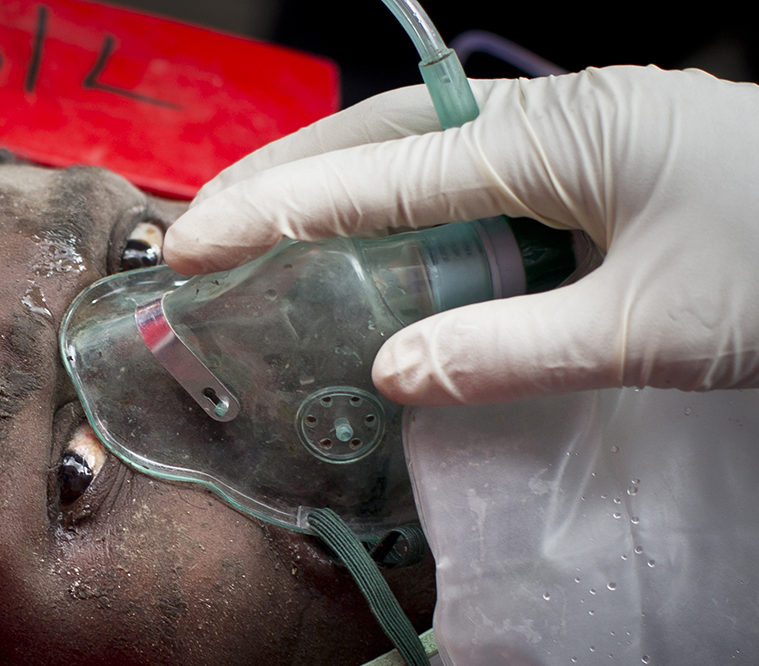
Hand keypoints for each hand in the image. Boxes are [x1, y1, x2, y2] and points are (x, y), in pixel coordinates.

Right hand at [163, 66, 758, 404]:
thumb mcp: (651, 327)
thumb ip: (512, 348)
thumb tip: (388, 376)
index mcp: (559, 134)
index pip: (380, 175)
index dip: (276, 212)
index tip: (191, 244)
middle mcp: (557, 112)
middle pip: (384, 130)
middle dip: (285, 173)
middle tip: (205, 219)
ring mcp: (580, 129)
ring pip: (425, 145)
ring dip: (339, 181)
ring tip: (264, 224)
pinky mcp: (599, 159)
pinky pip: (474, 174)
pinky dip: (407, 207)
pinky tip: (379, 243)